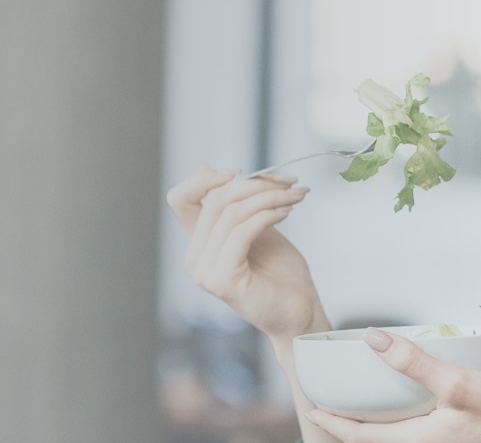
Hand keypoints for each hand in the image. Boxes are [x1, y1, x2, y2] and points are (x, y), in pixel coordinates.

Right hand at [164, 163, 322, 339]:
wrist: (299, 314)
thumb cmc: (281, 274)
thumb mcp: (256, 227)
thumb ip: (236, 204)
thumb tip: (210, 168)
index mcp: (198, 246)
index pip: (180, 198)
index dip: (205, 178)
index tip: (242, 171)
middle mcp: (195, 259)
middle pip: (213, 199)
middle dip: (254, 184)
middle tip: (288, 182)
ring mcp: (205, 271)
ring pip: (231, 212)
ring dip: (268, 197)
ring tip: (294, 196)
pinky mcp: (223, 279)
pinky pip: (242, 231)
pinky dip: (267, 214)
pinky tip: (287, 212)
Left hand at [303, 328, 480, 442]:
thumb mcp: (459, 384)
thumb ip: (414, 363)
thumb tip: (372, 339)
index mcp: (417, 439)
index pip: (358, 435)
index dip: (331, 422)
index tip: (309, 407)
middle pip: (374, 434)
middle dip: (349, 417)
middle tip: (329, 396)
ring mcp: (444, 439)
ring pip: (396, 429)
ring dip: (376, 413)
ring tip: (362, 390)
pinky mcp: (461, 430)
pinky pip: (418, 422)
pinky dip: (403, 408)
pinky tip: (410, 388)